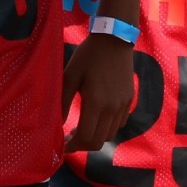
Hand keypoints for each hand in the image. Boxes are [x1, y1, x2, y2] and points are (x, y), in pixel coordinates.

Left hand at [62, 34, 134, 152]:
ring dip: (95, 136)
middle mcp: (112, 109)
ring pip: (110, 135)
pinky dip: (107, 127)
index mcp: (96, 103)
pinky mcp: (129, 100)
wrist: (114, 40)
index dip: (73, 146)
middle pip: (98, 141)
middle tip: (70, 138)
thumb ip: (63, 102)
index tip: (63, 144)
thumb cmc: (88, 56)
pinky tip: (97, 117)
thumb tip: (58, 125)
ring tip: (82, 127)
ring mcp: (123, 106)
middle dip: (83, 145)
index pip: (86, 137)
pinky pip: (119, 124)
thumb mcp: (70, 76)